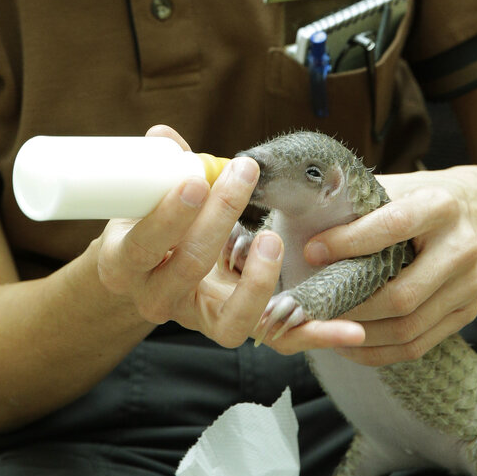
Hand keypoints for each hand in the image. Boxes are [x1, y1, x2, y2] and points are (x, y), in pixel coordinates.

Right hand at [97, 125, 363, 350]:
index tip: (196, 182)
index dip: (169, 216)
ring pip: (231, 322)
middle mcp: (158, 299)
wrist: (151, 272)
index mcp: (124, 264)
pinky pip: (279, 340)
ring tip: (274, 240)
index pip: (144, 245)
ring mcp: (201, 319)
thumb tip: (165, 135)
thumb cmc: (152, 225)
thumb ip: (162, 170)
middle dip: (218, 220)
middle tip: (242, 178)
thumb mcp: (146, 198)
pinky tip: (352, 330)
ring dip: (257, 282)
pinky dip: (316, 334)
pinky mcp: (240, 327)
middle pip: (187, 270)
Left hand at [303, 165, 476, 364]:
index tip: (311, 252)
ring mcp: (470, 286)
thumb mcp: (398, 187)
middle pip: (401, 294)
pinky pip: (417, 345)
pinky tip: (348, 343)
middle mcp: (462, 248)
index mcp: (441, 206)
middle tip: (312, 306)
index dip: (349, 242)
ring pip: (407, 327)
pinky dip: (376, 351)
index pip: (393, 227)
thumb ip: (359, 204)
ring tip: (324, 327)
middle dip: (350, 305)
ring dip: (358, 334)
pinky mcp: (468, 312)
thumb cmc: (424, 199)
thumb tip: (305, 227)